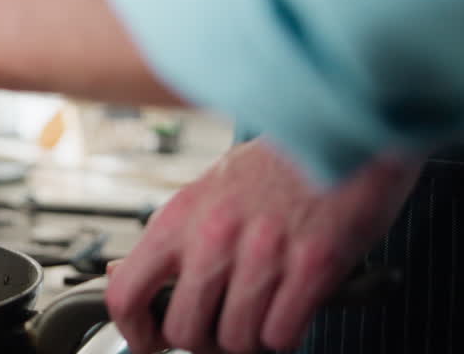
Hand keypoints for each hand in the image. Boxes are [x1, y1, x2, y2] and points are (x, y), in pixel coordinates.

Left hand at [105, 138, 422, 353]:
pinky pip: (281, 334)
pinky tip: (291, 308)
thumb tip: (122, 273)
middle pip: (184, 330)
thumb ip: (171, 238)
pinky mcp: (313, 264)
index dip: (134, 332)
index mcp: (180, 217)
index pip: (126, 292)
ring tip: (263, 312)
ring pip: (237, 341)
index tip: (150, 340)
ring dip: (250, 338)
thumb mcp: (206, 191)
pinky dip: (285, 334)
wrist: (342, 131)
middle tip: (221, 330)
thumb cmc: (278, 165)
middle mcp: (214, 235)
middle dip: (204, 342)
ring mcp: (263, 251)